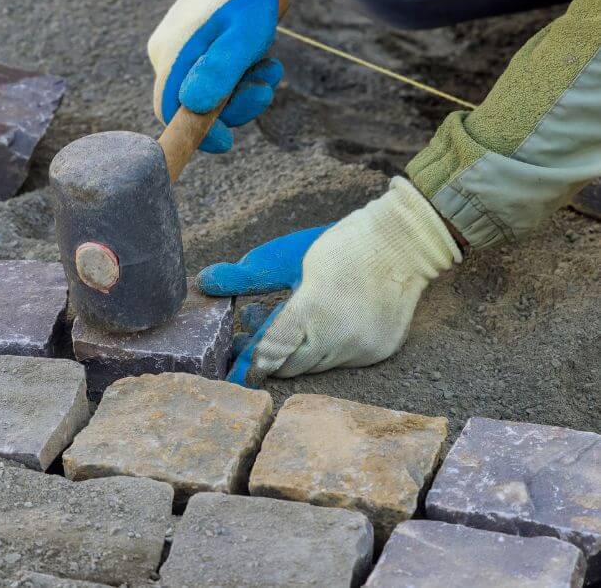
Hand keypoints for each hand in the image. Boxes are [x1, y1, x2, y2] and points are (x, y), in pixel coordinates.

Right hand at [147, 0, 293, 152]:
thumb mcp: (241, 36)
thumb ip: (218, 71)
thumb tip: (194, 107)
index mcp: (172, 52)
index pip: (169, 109)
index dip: (195, 132)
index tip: (227, 141)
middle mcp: (171, 55)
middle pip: (194, 104)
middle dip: (234, 106)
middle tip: (263, 89)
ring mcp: (186, 51)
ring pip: (212, 93)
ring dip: (245, 90)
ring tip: (270, 69)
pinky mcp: (203, 49)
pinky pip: (220, 78)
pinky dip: (244, 77)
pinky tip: (265, 61)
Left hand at [197, 178, 461, 385]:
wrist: (404, 243)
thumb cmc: (342, 244)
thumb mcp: (288, 256)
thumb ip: (247, 277)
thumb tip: (205, 283)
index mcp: (313, 309)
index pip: (271, 350)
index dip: (250, 362)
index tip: (233, 367)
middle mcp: (339, 337)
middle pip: (292, 365)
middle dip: (267, 355)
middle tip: (246, 336)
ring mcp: (362, 348)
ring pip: (316, 366)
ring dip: (295, 351)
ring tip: (280, 319)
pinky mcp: (380, 352)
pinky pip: (342, 361)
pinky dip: (325, 348)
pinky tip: (318, 325)